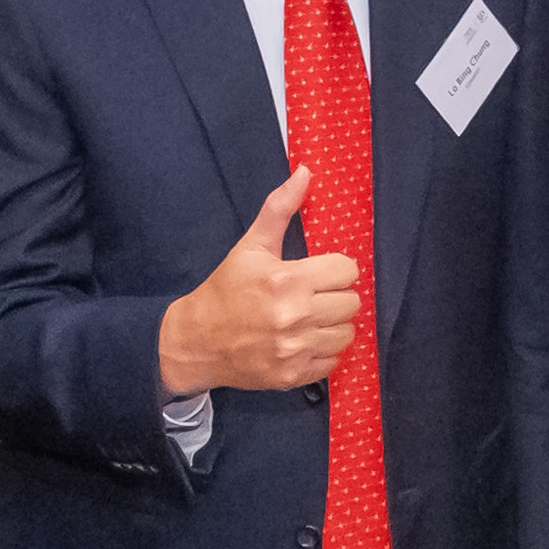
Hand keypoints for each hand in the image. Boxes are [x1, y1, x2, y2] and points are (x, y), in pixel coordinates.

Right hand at [155, 168, 363, 396]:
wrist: (196, 341)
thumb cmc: (226, 290)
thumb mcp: (250, 247)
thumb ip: (279, 209)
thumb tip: (304, 172)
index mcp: (287, 280)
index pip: (347, 270)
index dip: (336, 268)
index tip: (320, 272)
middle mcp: (295, 316)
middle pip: (352, 302)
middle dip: (336, 295)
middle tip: (313, 295)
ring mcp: (295, 349)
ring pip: (347, 333)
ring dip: (334, 324)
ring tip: (311, 318)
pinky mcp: (294, 375)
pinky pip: (333, 361)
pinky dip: (323, 351)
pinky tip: (303, 340)